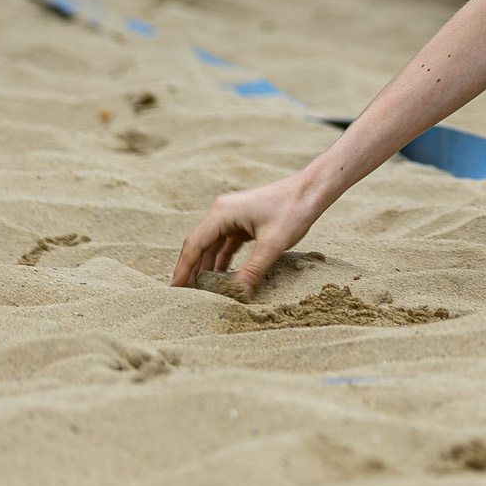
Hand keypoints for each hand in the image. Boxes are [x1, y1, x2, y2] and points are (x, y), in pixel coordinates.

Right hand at [170, 173, 325, 295]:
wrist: (312, 189)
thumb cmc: (293, 211)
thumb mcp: (273, 244)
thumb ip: (253, 271)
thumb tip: (238, 296)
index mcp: (221, 213)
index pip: (194, 246)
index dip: (183, 270)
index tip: (174, 290)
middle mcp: (221, 212)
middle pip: (199, 246)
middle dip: (191, 271)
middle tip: (184, 296)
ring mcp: (232, 216)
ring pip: (212, 246)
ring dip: (207, 267)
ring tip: (200, 292)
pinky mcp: (243, 220)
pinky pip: (226, 244)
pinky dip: (222, 260)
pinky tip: (220, 278)